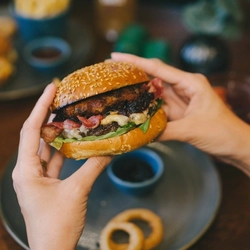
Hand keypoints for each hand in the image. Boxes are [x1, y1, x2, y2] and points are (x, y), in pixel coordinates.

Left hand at [12, 83, 111, 249]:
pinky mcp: (47, 183)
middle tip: (62, 98)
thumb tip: (111, 149)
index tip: (51, 89)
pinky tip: (74, 140)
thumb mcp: (76, 191)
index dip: (41, 107)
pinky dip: (63, 149)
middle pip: (36, 135)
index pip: (31, 130)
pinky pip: (54, 160)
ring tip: (68, 114)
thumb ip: (93, 167)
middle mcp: (28, 170)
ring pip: (46, 148)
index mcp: (26, 169)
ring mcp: (37, 177)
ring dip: (56, 132)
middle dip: (48, 116)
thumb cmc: (56, 224)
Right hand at [111, 53, 249, 175]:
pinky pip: (157, 108)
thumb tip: (140, 135)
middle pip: (153, 77)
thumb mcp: (192, 130)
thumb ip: (165, 131)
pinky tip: (132, 109)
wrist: (235, 145)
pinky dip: (145, 109)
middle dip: (132, 74)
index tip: (115, 57)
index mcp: (190, 82)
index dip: (135, 62)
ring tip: (116, 90)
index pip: (158, 68)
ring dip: (137, 92)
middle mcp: (183, 87)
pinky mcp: (177, 112)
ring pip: (153, 93)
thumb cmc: (222, 133)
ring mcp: (179, 100)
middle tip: (110, 74)